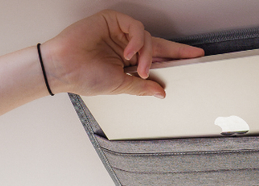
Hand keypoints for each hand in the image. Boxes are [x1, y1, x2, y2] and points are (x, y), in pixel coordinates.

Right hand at [41, 10, 203, 97]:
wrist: (64, 68)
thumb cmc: (84, 77)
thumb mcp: (119, 85)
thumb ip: (141, 86)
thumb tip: (160, 92)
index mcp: (127, 61)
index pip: (156, 58)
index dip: (175, 58)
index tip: (195, 58)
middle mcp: (126, 46)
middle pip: (157, 45)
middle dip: (175, 51)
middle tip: (192, 55)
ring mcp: (119, 32)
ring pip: (147, 38)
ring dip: (147, 54)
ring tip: (139, 68)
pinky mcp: (112, 20)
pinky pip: (135, 27)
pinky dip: (136, 40)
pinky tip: (129, 52)